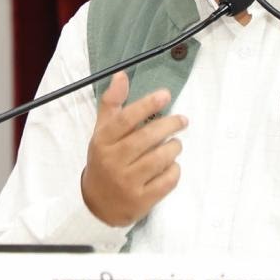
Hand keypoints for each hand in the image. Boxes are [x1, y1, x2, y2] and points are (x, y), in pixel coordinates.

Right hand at [80, 71, 185, 226]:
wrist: (98, 204)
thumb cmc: (104, 161)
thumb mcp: (103, 132)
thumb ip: (112, 103)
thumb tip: (121, 75)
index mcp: (102, 141)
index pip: (125, 119)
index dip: (147, 104)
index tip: (166, 95)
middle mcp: (113, 161)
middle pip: (146, 138)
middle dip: (169, 125)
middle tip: (182, 120)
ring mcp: (127, 182)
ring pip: (160, 159)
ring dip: (173, 148)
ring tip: (175, 144)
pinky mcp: (141, 200)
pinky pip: (167, 181)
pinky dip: (174, 170)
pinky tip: (171, 166)